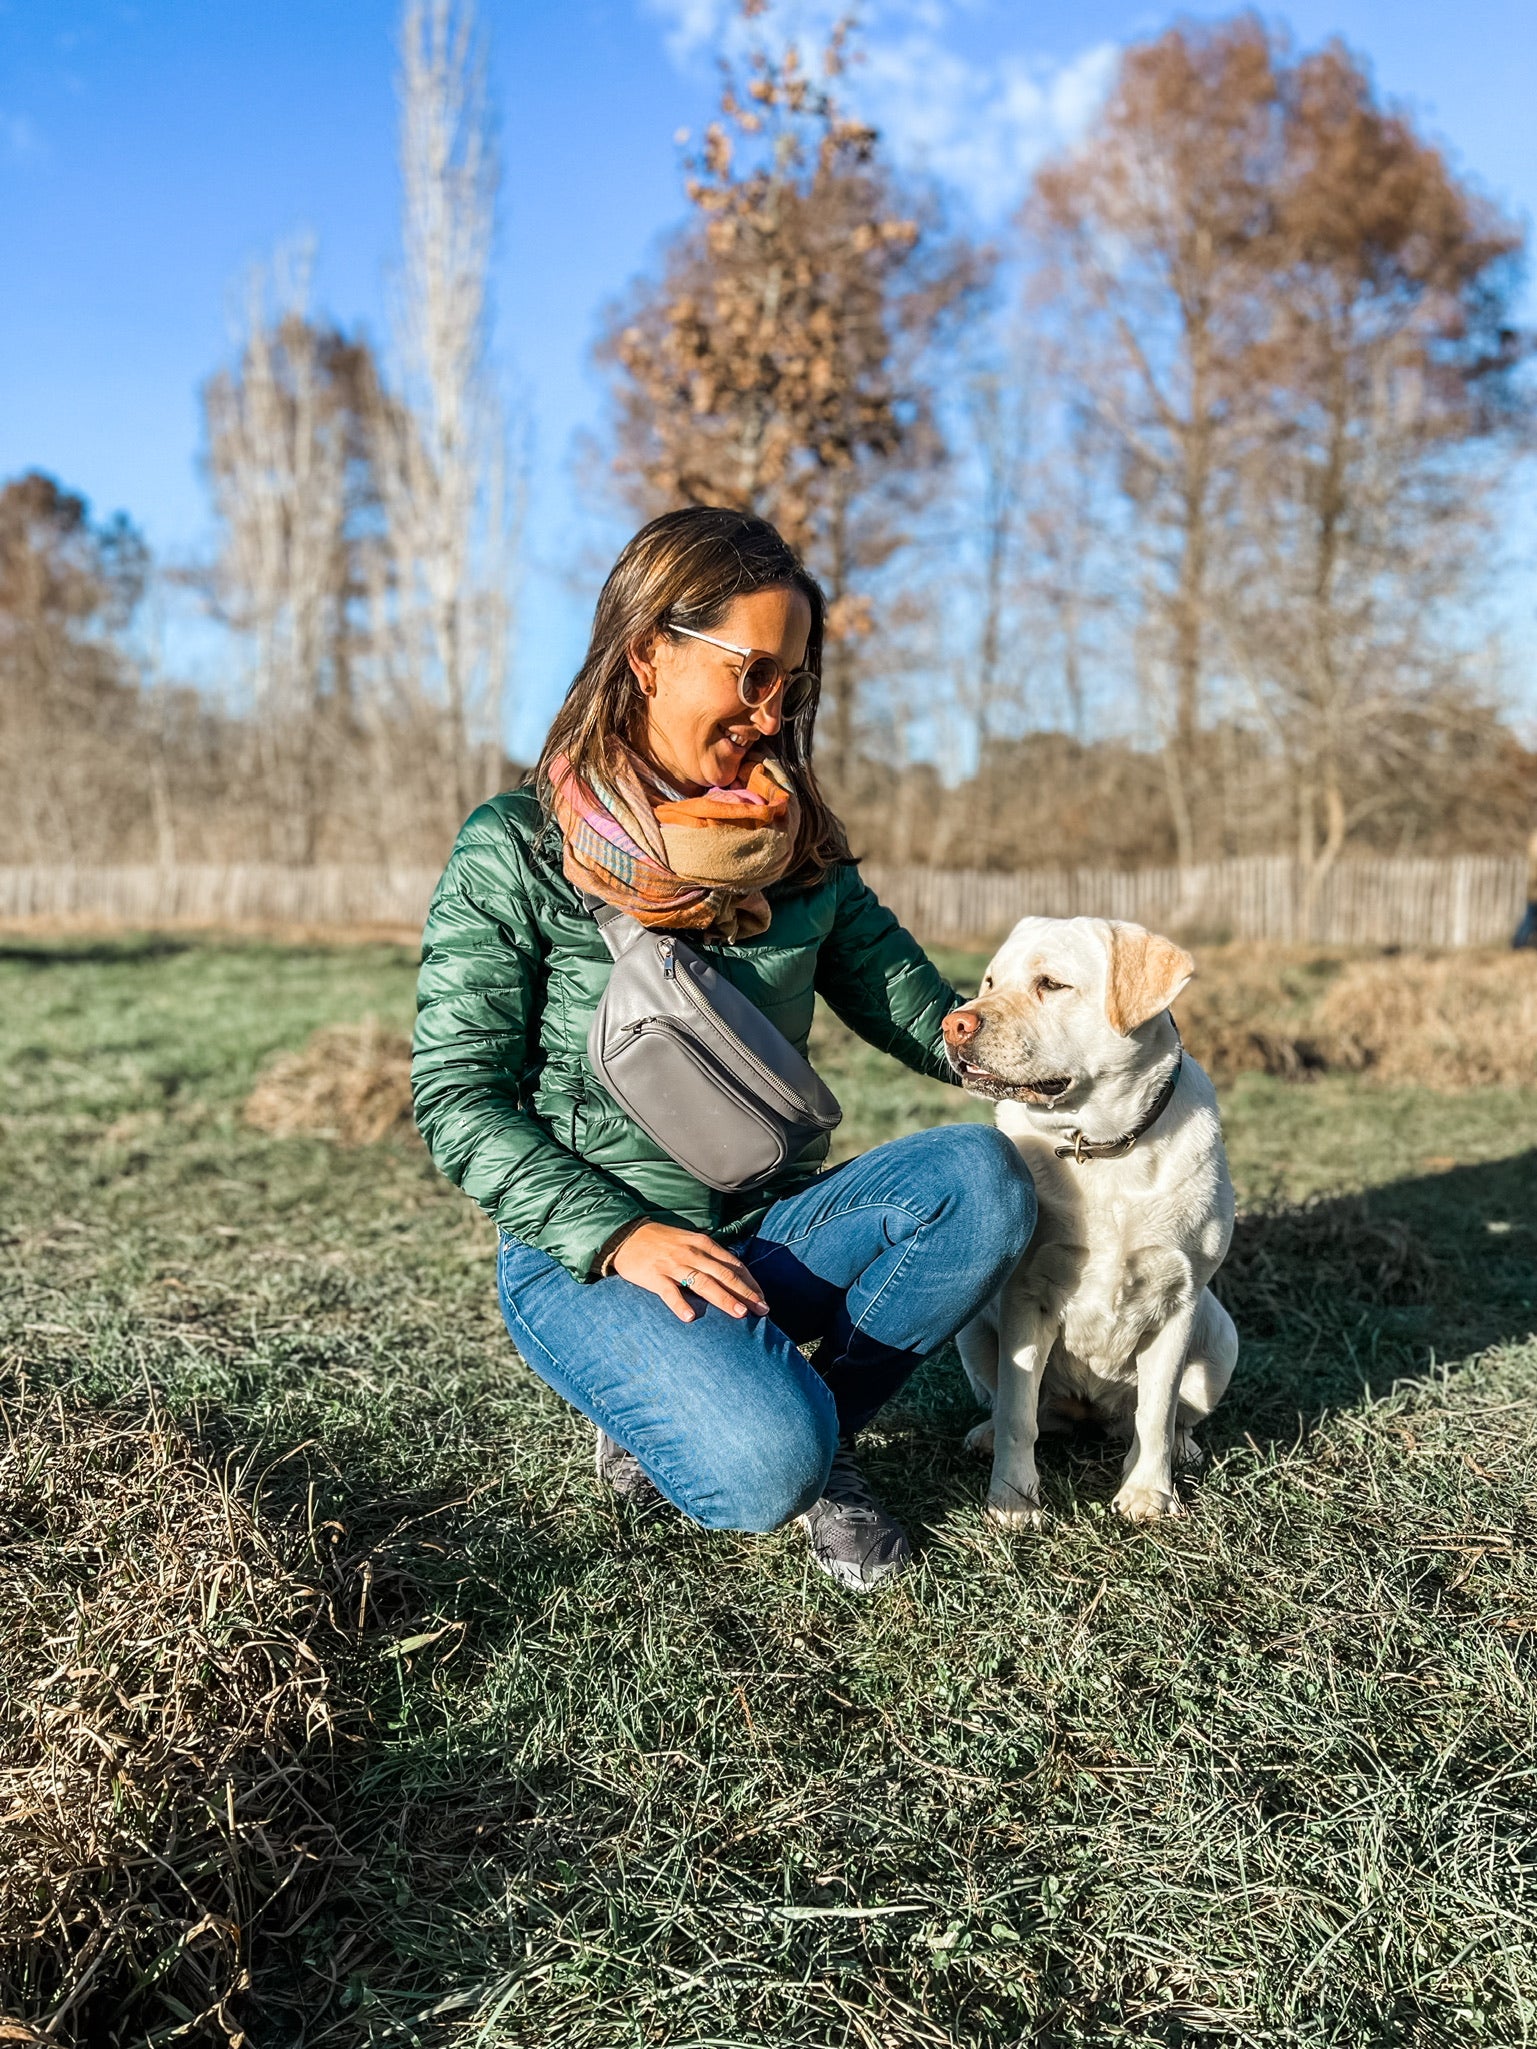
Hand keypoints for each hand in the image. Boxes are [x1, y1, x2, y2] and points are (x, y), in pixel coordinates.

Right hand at [610, 1222, 768, 1323]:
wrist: (626, 1235)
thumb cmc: (662, 1241)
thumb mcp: (690, 1241)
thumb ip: (709, 1256)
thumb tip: (733, 1274)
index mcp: (703, 1244)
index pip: (734, 1264)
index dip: (750, 1282)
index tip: (762, 1298)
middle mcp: (692, 1253)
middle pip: (724, 1275)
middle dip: (745, 1292)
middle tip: (762, 1310)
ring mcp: (674, 1265)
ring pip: (703, 1283)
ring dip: (723, 1298)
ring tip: (739, 1313)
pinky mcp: (655, 1276)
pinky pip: (669, 1292)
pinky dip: (680, 1304)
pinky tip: (690, 1318)